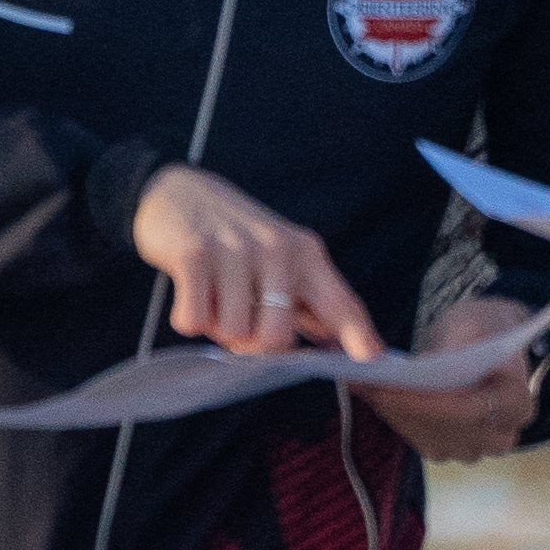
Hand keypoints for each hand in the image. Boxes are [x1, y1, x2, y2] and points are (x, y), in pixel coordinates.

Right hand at [131, 166, 378, 360]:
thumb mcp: (282, 258)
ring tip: (214, 297)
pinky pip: (194, 320)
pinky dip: (188, 318)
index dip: (357, 334)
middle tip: (240, 320)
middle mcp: (276, 249)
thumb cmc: (236, 239)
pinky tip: (191, 292)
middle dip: (252, 344)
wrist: (178, 191)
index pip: (338, 302)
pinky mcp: (194, 255)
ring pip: (233, 333)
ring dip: (216, 327)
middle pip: (276, 337)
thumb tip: (353, 348)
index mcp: (305, 254)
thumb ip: (312, 304)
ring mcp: (234, 251)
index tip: (371, 358)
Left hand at [361, 295, 537, 460]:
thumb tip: (422, 369)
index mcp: (518, 401)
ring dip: (394, 413)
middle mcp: (501, 434)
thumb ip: (453, 349)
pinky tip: (375, 396)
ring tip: (365, 386)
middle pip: (446, 429)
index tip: (389, 386)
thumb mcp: (471, 326)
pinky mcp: (449, 450)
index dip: (428, 403)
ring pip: (428, 437)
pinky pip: (418, 440)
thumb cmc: (480, 331)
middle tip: (364, 383)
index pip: (471, 410)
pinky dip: (395, 418)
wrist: (482, 343)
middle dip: (401, 407)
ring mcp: (475, 448)